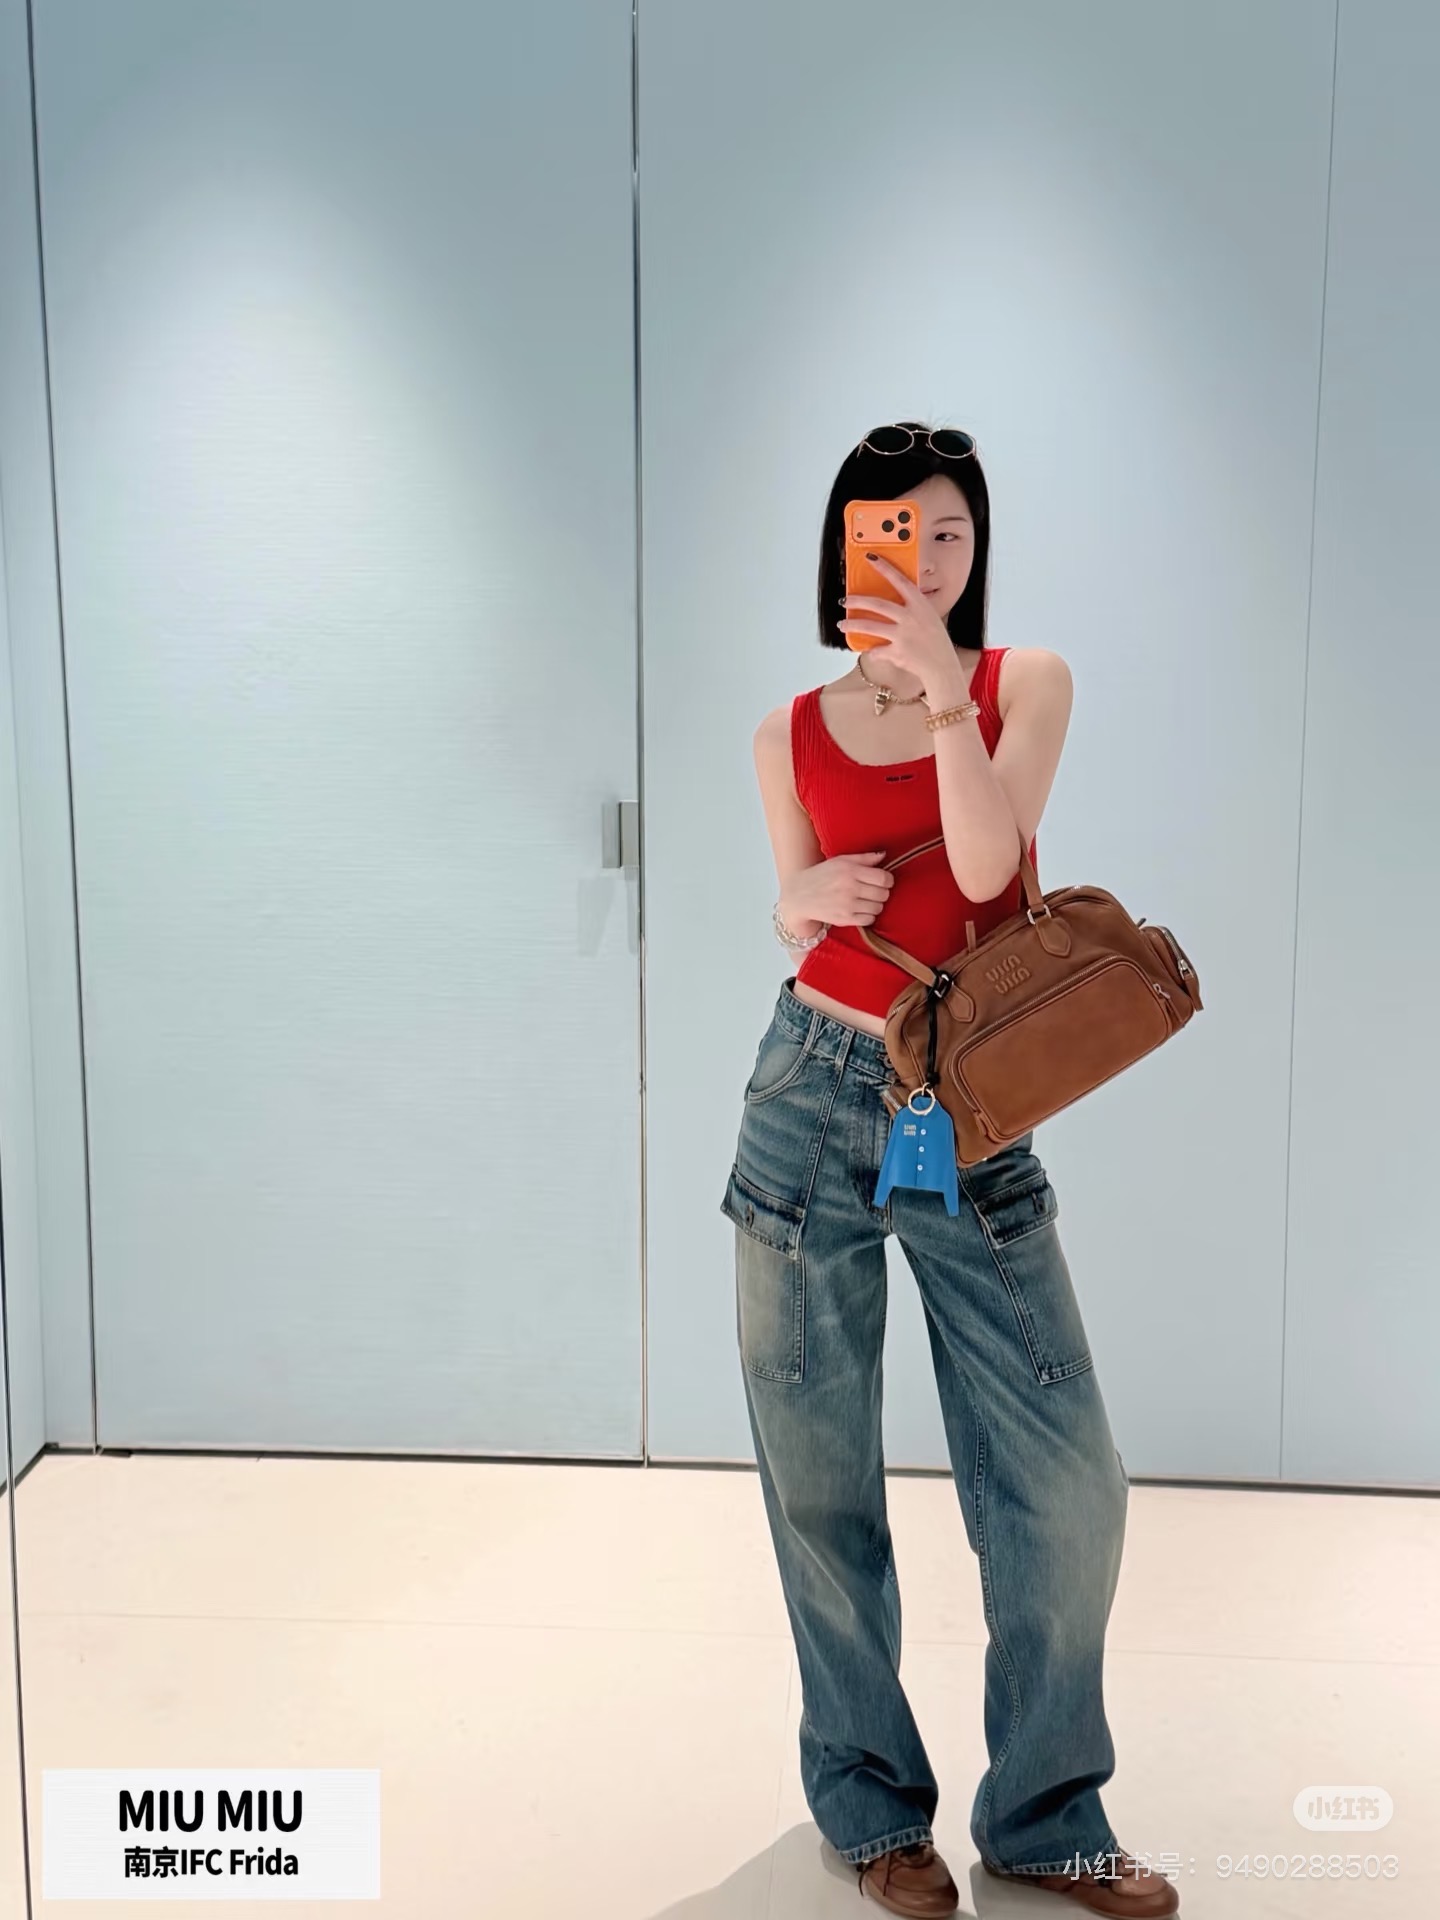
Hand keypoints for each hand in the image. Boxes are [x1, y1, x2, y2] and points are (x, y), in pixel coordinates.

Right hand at [785, 851, 893, 927]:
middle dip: (882, 892)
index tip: (884, 880)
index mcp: (850, 871)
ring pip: (878, 908)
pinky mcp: (845, 919)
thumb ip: (863, 858)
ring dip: (875, 904)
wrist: (798, 896)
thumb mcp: (840, 861)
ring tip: (865, 900)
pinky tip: (859, 909)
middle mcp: (850, 888)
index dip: (888, 880)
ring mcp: (847, 905)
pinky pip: (869, 919)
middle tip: (873, 890)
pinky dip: (868, 915)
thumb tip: (883, 855)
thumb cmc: (820, 876)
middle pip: (883, 894)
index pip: (883, 878)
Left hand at [836, 554, 962, 694]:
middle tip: (845, 600)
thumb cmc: (937, 642)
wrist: (942, 666)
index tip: (871, 558)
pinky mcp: (896, 652)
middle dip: (857, 601)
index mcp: (920, 605)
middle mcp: (910, 617)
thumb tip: (892, 603)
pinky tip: (870, 651)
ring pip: (870, 627)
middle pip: (878, 604)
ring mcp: (902, 635)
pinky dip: (872, 651)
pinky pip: (877, 650)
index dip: (885, 568)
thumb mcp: (929, 618)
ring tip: (842, 625)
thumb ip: (912, 609)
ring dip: (853, 625)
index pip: (900, 581)